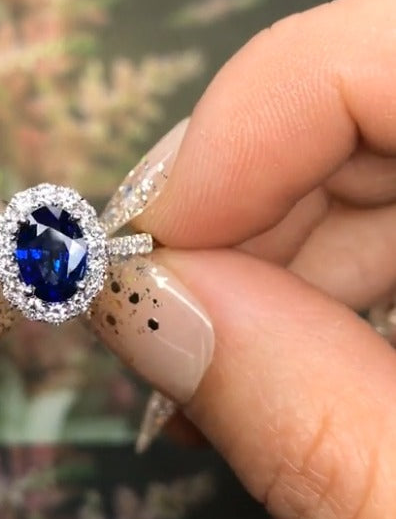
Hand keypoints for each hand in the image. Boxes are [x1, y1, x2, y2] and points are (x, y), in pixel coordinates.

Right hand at [92, 0, 395, 518]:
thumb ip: (316, 430)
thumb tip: (145, 312)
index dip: (240, 129)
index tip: (147, 252)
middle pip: (377, 88)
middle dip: (236, 205)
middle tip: (162, 318)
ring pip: (381, 147)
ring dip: (271, 253)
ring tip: (217, 362)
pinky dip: (327, 276)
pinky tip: (290, 354)